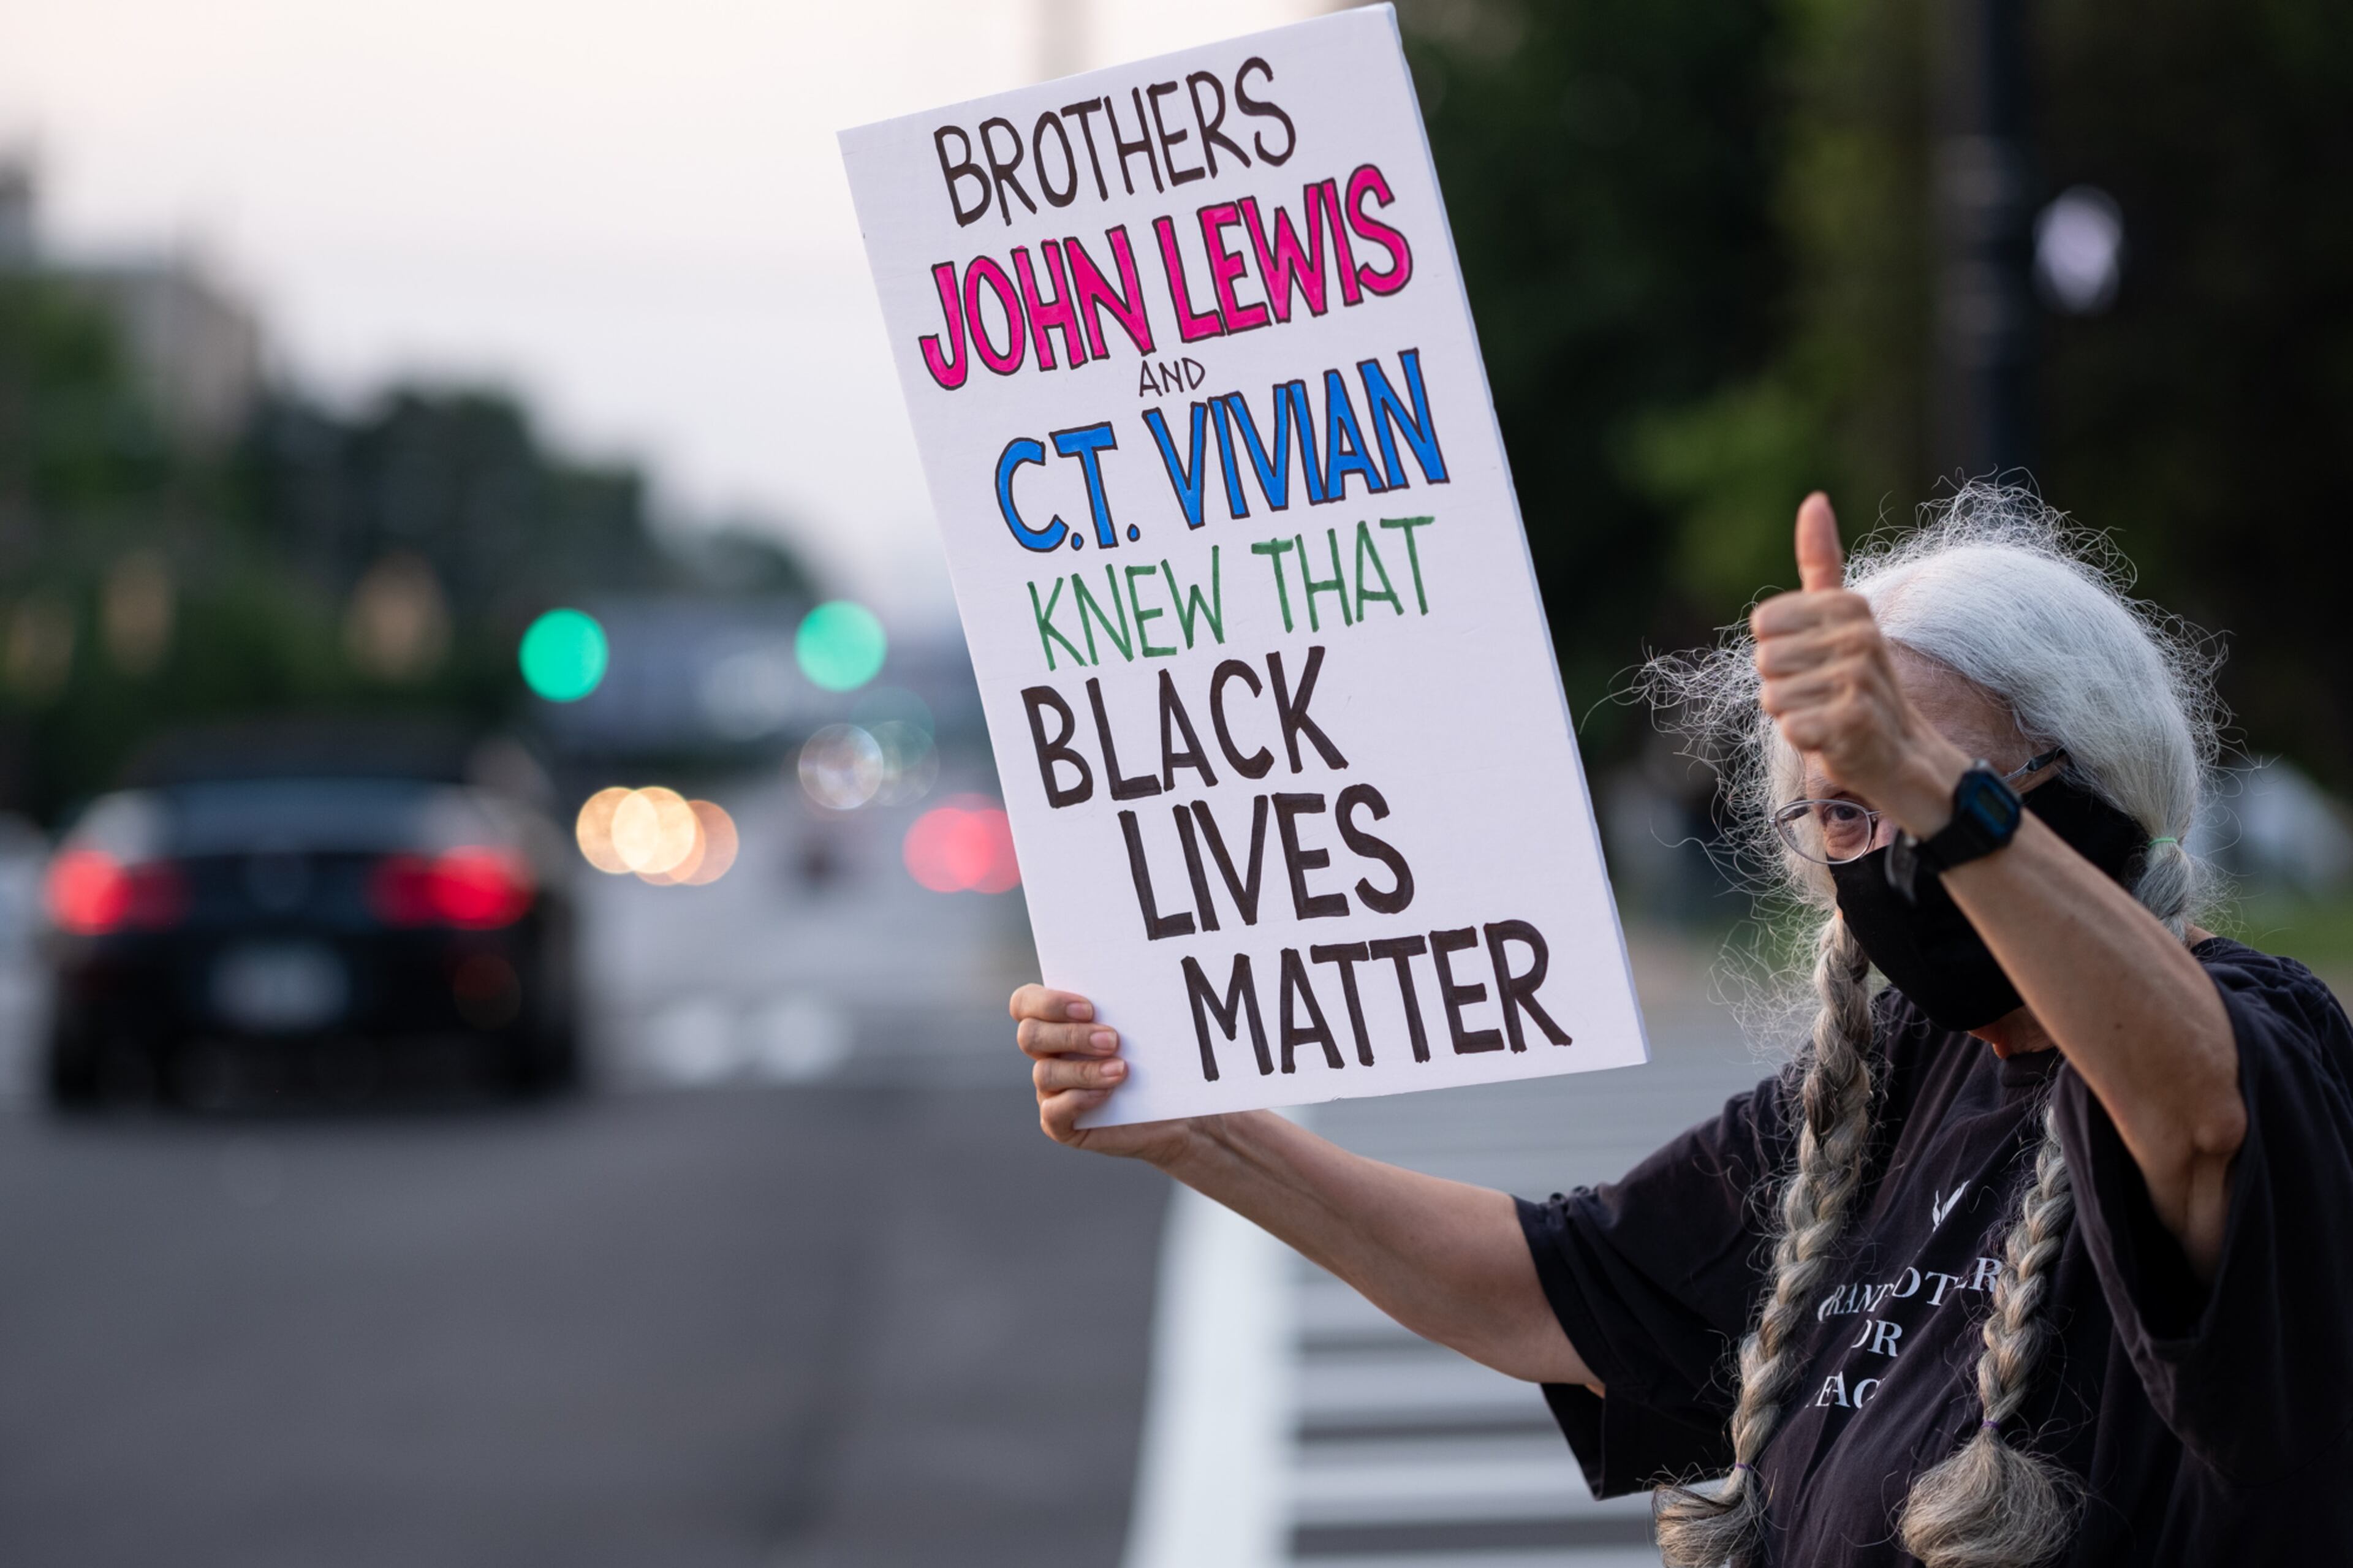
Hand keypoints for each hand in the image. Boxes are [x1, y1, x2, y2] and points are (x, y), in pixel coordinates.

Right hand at [1011, 984, 1197, 1163]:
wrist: (1176, 1112)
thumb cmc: (1161, 1062)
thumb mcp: (1150, 1027)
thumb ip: (1132, 1002)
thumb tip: (1140, 975)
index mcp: (1058, 1022)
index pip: (1025, 1002)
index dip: (1047, 1002)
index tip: (1088, 1008)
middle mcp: (1048, 1055)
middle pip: (1029, 1035)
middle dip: (1070, 1035)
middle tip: (1111, 1039)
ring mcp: (1051, 1090)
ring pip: (1044, 1073)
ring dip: (1084, 1070)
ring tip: (1122, 1070)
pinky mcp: (1061, 1124)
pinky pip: (1053, 1112)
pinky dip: (1078, 1100)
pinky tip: (1108, 1095)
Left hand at [1750, 493, 1966, 832]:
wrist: (1900, 753)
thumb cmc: (1855, 683)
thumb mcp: (1840, 618)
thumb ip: (1822, 562)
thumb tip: (1814, 500)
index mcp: (1850, 606)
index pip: (1763, 623)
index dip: (1779, 651)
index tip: (1814, 661)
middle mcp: (1858, 636)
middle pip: (1764, 660)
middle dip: (1784, 684)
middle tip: (1822, 694)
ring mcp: (1858, 678)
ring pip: (1772, 696)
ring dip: (1793, 713)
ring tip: (1828, 714)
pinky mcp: (1852, 721)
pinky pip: (1789, 727)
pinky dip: (1803, 739)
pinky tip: (1832, 738)